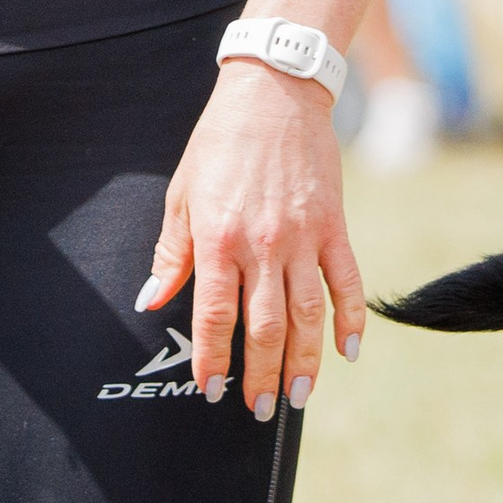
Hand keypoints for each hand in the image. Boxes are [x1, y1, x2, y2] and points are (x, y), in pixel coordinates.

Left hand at [138, 60, 365, 415]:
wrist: (273, 92)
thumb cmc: (220, 144)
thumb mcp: (183, 194)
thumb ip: (171, 252)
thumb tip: (152, 299)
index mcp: (218, 238)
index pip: (214, 316)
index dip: (213, 358)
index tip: (213, 389)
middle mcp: (262, 244)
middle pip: (264, 326)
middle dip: (261, 375)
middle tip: (259, 410)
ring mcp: (303, 237)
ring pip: (307, 315)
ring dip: (303, 362)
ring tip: (298, 398)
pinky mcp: (334, 226)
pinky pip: (347, 282)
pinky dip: (350, 320)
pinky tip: (347, 354)